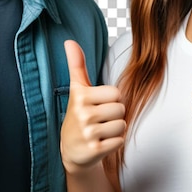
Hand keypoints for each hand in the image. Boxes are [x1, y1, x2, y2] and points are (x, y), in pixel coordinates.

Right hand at [60, 40, 125, 173]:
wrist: (70, 150)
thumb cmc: (78, 114)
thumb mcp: (77, 89)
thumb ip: (77, 64)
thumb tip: (69, 41)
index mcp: (81, 96)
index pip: (116, 93)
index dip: (111, 99)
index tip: (98, 105)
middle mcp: (83, 114)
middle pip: (121, 109)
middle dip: (114, 115)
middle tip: (99, 120)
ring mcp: (88, 133)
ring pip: (122, 125)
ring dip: (115, 130)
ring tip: (100, 131)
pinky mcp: (95, 150)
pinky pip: (120, 141)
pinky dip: (114, 143)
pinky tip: (101, 143)